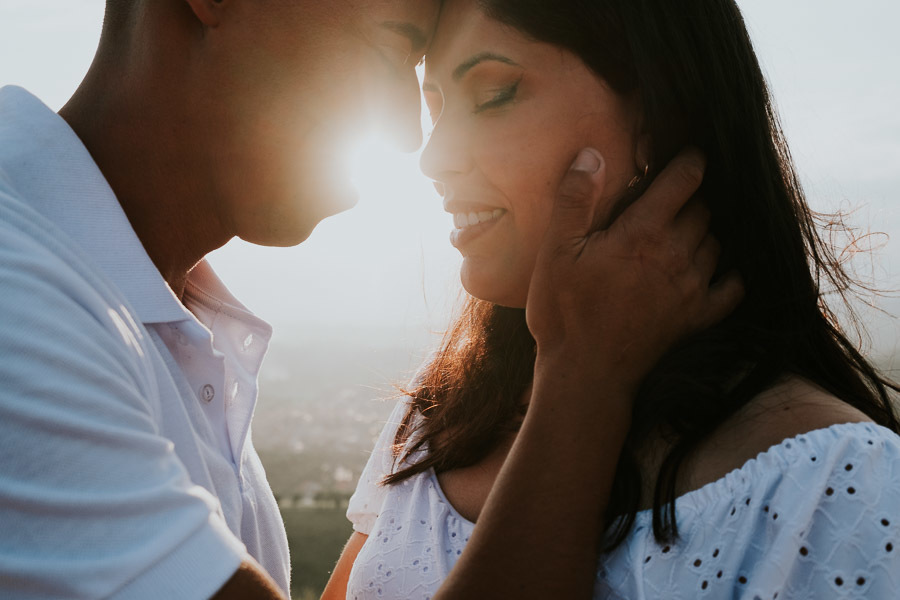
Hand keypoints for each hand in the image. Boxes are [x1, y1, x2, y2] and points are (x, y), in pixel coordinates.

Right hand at [526, 147, 742, 395]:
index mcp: (643, 232)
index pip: (683, 181)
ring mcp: (692, 288)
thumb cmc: (565, 312)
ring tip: (685, 227)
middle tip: (672, 194)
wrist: (586, 374)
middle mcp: (677, 255)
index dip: (690, 160)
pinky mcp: (697, 318)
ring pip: (716, 242)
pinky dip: (731, 273)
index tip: (690, 153)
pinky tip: (720, 268)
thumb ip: (575, 200)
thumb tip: (591, 155)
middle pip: (703, 209)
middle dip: (691, 196)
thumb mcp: (556, 252)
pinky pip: (733, 288)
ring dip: (705, 230)